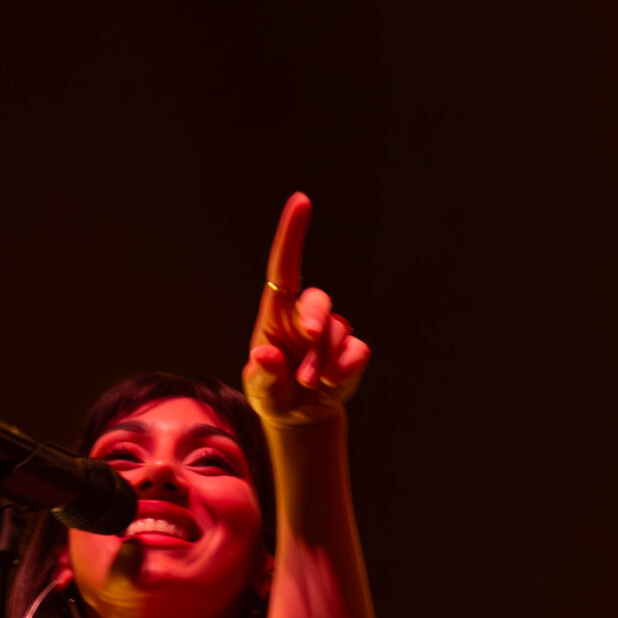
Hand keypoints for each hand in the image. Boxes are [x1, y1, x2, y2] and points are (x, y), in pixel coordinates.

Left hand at [246, 193, 371, 428]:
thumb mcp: (260, 389)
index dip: (293, 234)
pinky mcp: (352, 351)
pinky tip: (333, 383)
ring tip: (311, 384)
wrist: (300, 415)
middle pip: (317, 299)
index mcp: (277, 314)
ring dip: (323, 362)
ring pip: (337, 331)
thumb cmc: (273, 392)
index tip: (301, 201)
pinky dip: (346, 368)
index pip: (284, 267)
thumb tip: (265, 354)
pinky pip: (357, 350)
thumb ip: (262, 375)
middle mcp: (306, 316)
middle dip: (315, 319)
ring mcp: (332, 332)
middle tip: (307, 342)